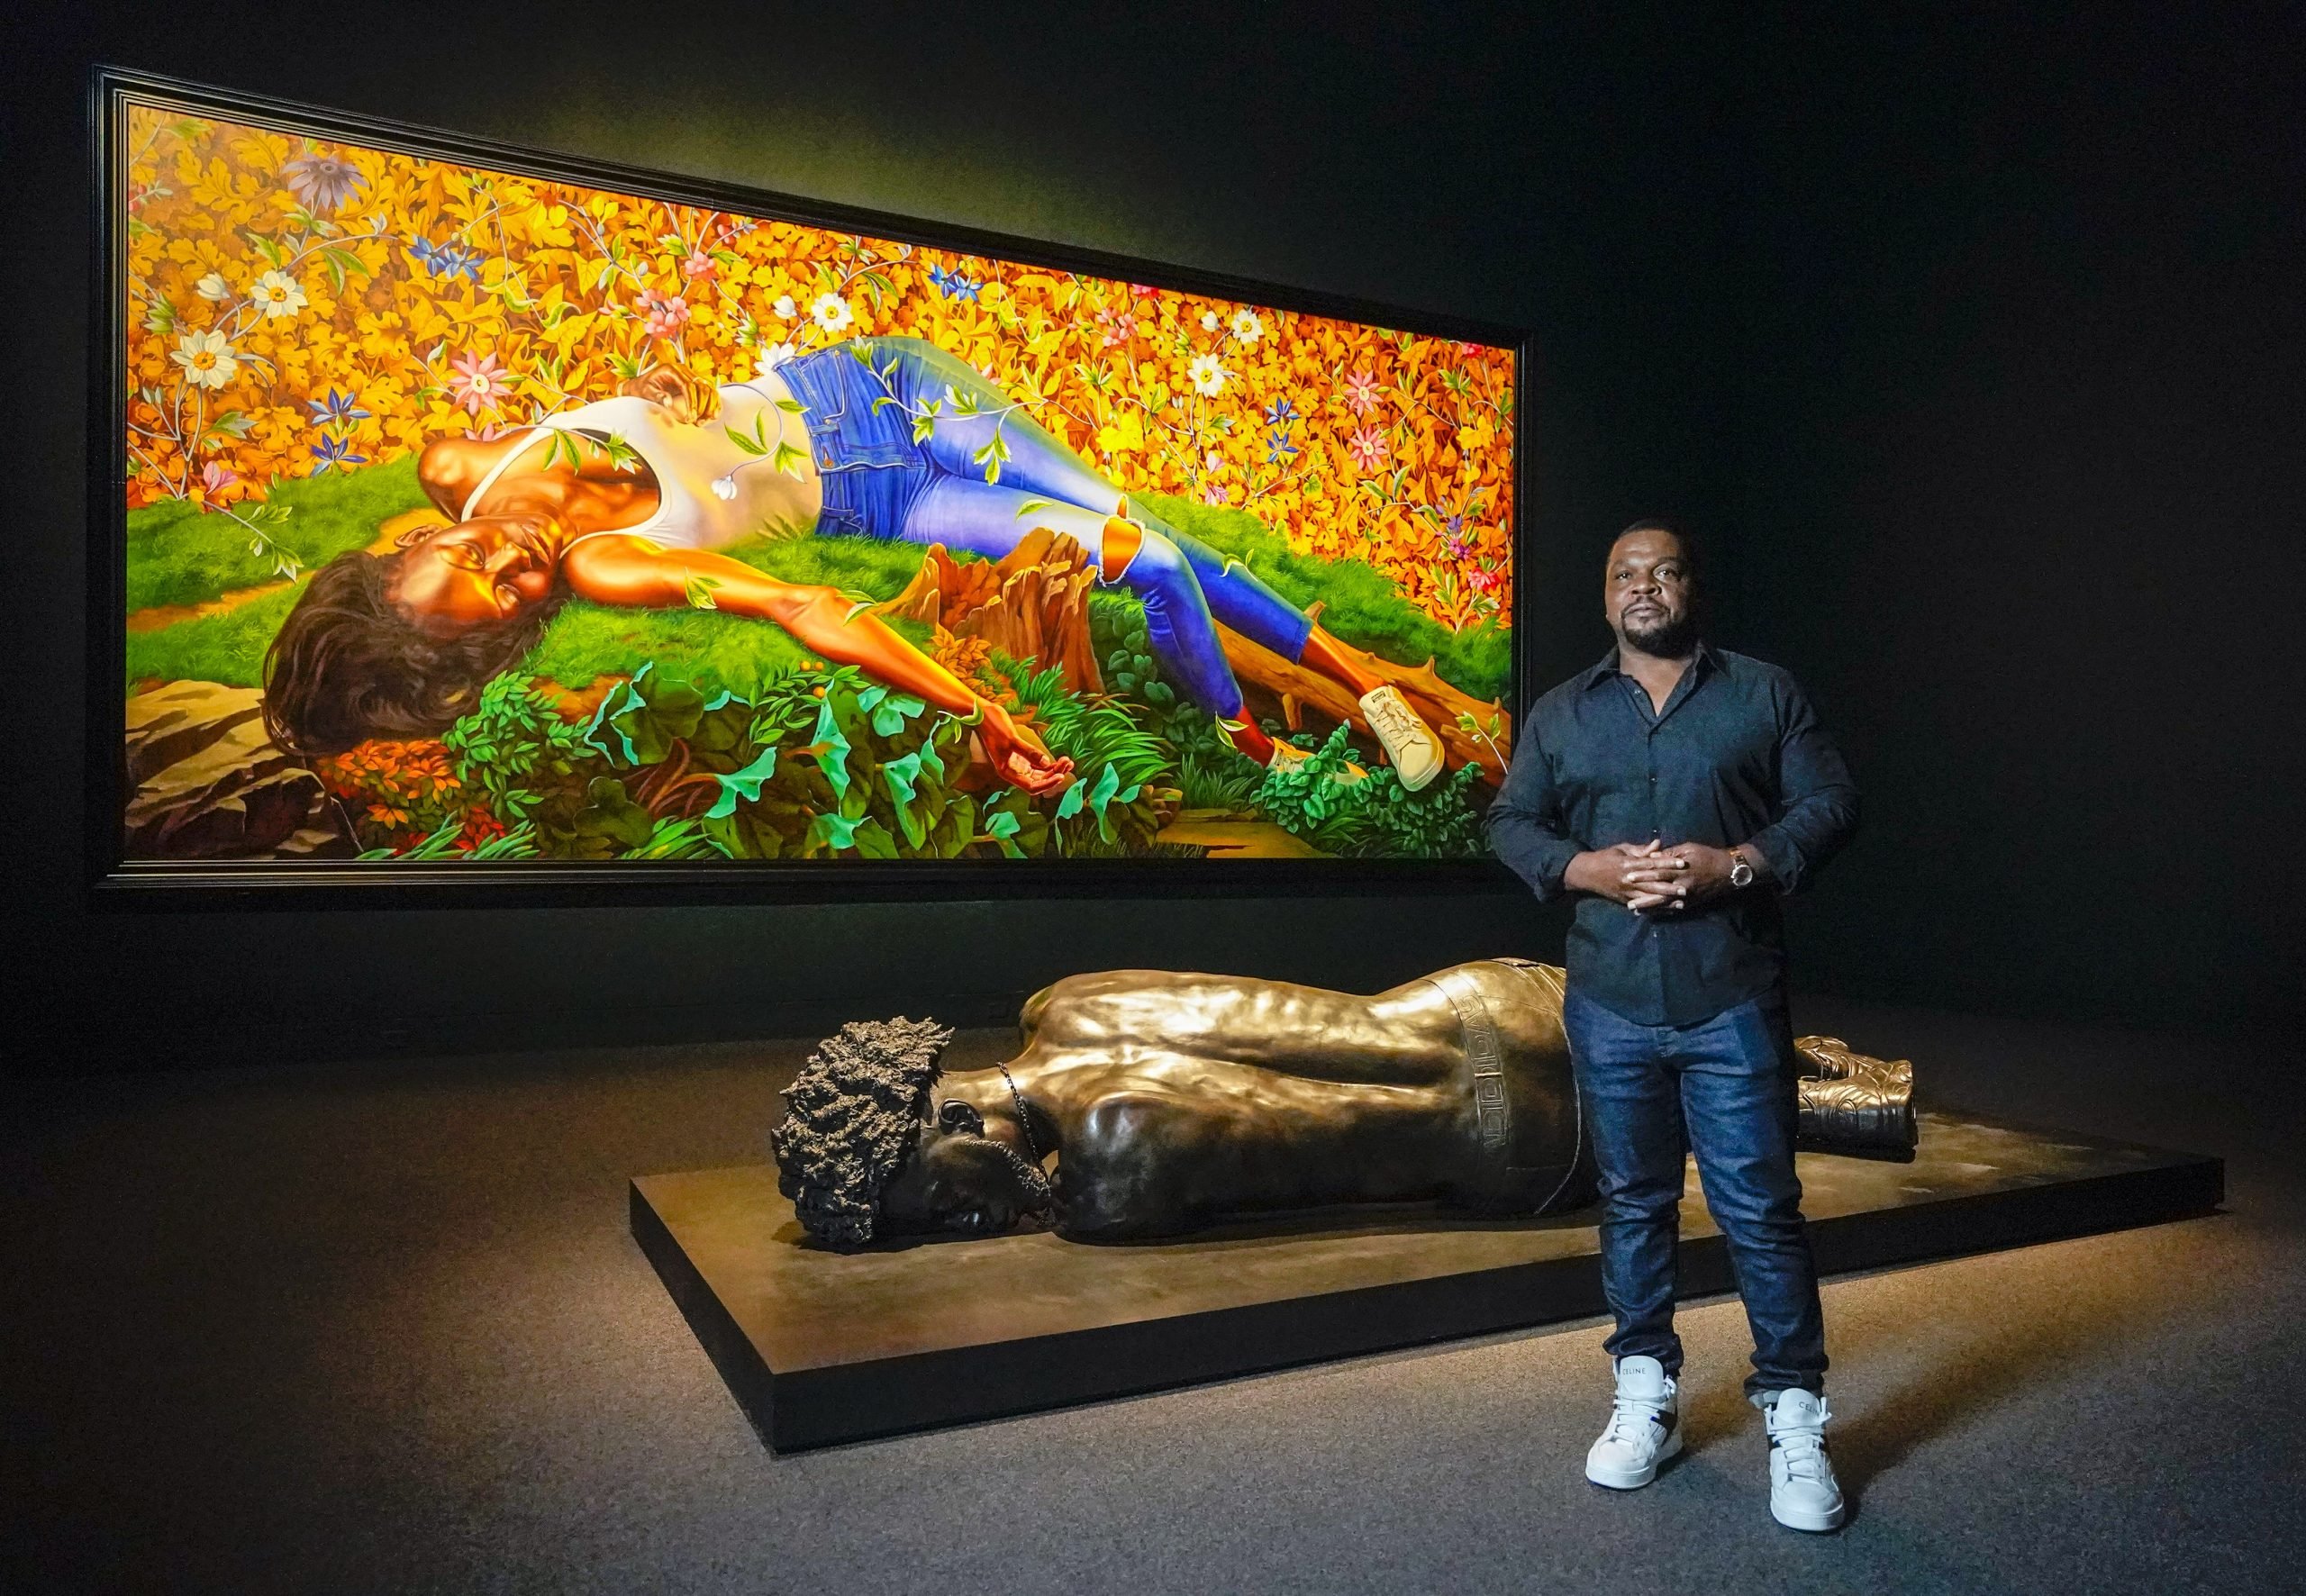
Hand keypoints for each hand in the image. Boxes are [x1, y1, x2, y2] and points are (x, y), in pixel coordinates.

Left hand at [618, 363, 717, 423]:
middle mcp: (683, 370)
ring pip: (709, 389)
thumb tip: (668, 402)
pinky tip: (712, 416)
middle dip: (702, 406)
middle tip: (696, 422)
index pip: (688, 385)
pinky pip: (709, 392)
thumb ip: (656, 396)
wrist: (641, 386)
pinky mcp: (694, 383)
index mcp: (671, 369)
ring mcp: (690, 376)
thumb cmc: (642, 389)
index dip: (692, 402)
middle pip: (702, 386)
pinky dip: (713, 404)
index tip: (690, 418)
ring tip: (702, 421)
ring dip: (709, 406)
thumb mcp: (645, 392)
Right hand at [979, 705, 1074, 797]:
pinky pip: (1038, 764)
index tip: (1061, 776)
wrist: (983, 715)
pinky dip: (1049, 763)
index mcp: (1008, 772)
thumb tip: (1046, 763)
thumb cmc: (993, 727)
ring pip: (1040, 773)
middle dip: (1054, 774)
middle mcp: (1013, 772)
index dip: (1047, 784)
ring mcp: (1018, 764)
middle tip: (1068, 763)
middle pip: (1038, 781)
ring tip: (1068, 761)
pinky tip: (1061, 759)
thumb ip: (1029, 752)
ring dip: (1054, 769)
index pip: (1031, 786)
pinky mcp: (1021, 756)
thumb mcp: (1011, 739)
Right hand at [1565, 839, 1679, 907]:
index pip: (1651, 864)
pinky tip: (1668, 911)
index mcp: (1628, 864)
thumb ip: (1641, 849)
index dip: (1667, 863)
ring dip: (1666, 901)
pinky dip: (1656, 909)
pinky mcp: (1626, 901)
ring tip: (1681, 903)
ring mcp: (1627, 892)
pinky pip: (1643, 907)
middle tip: (1686, 888)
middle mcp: (1629, 880)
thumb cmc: (1605, 857)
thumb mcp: (1622, 849)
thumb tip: (1658, 843)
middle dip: (1670, 887)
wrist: (1586, 874)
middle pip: (1652, 884)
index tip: (1682, 864)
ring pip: (1649, 898)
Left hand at [1626, 843, 1740, 912]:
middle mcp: (1682, 884)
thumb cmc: (1707, 856)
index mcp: (1680, 869)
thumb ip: (1669, 853)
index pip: (1657, 872)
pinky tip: (1652, 915)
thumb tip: (1652, 856)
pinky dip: (1663, 912)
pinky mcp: (1691, 902)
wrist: (1728, 871)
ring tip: (1635, 911)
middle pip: (1658, 891)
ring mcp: (1687, 896)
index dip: (1642, 874)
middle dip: (1642, 896)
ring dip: (1650, 907)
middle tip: (1627, 902)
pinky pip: (1674, 909)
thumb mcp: (1688, 848)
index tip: (1628, 876)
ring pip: (1665, 903)